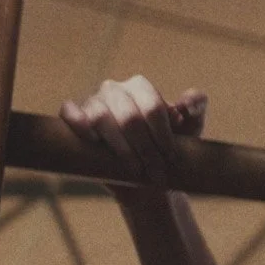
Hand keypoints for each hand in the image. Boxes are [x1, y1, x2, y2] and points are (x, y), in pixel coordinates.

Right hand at [59, 75, 206, 201]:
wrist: (143, 178)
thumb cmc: (167, 149)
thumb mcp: (190, 130)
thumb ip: (195, 109)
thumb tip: (189, 101)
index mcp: (140, 87)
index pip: (152, 107)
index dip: (162, 134)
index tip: (170, 156)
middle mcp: (114, 89)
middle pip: (129, 116)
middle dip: (145, 148)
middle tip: (155, 171)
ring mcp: (92, 102)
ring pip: (101, 118)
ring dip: (121, 148)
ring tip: (135, 168)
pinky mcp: (73, 118)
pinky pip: (69, 112)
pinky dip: (78, 123)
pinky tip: (94, 141)